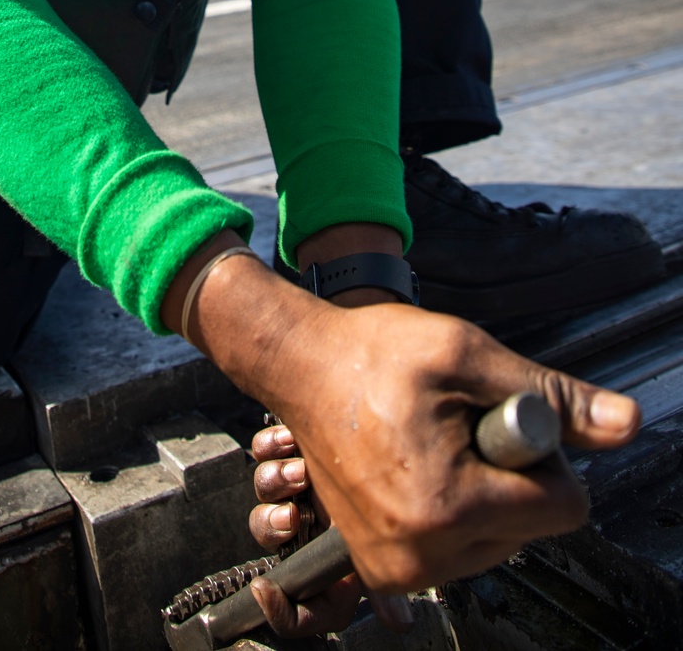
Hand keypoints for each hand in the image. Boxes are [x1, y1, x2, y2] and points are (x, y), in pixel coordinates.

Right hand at [164, 247, 639, 598]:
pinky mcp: (384, 571)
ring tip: (434, 443)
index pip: (564, 508)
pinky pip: (458, 552)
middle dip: (512, 474)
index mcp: (447, 506)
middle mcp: (422, 554)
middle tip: (457, 424)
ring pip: (498, 543)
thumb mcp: (466, 353)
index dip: (544, 452)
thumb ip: (550, 394)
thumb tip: (623, 425)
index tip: (495, 415)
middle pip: (532, 529)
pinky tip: (419, 466)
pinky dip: (454, 510)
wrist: (299, 367)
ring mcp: (400, 569)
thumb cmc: (371, 353)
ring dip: (484, 493)